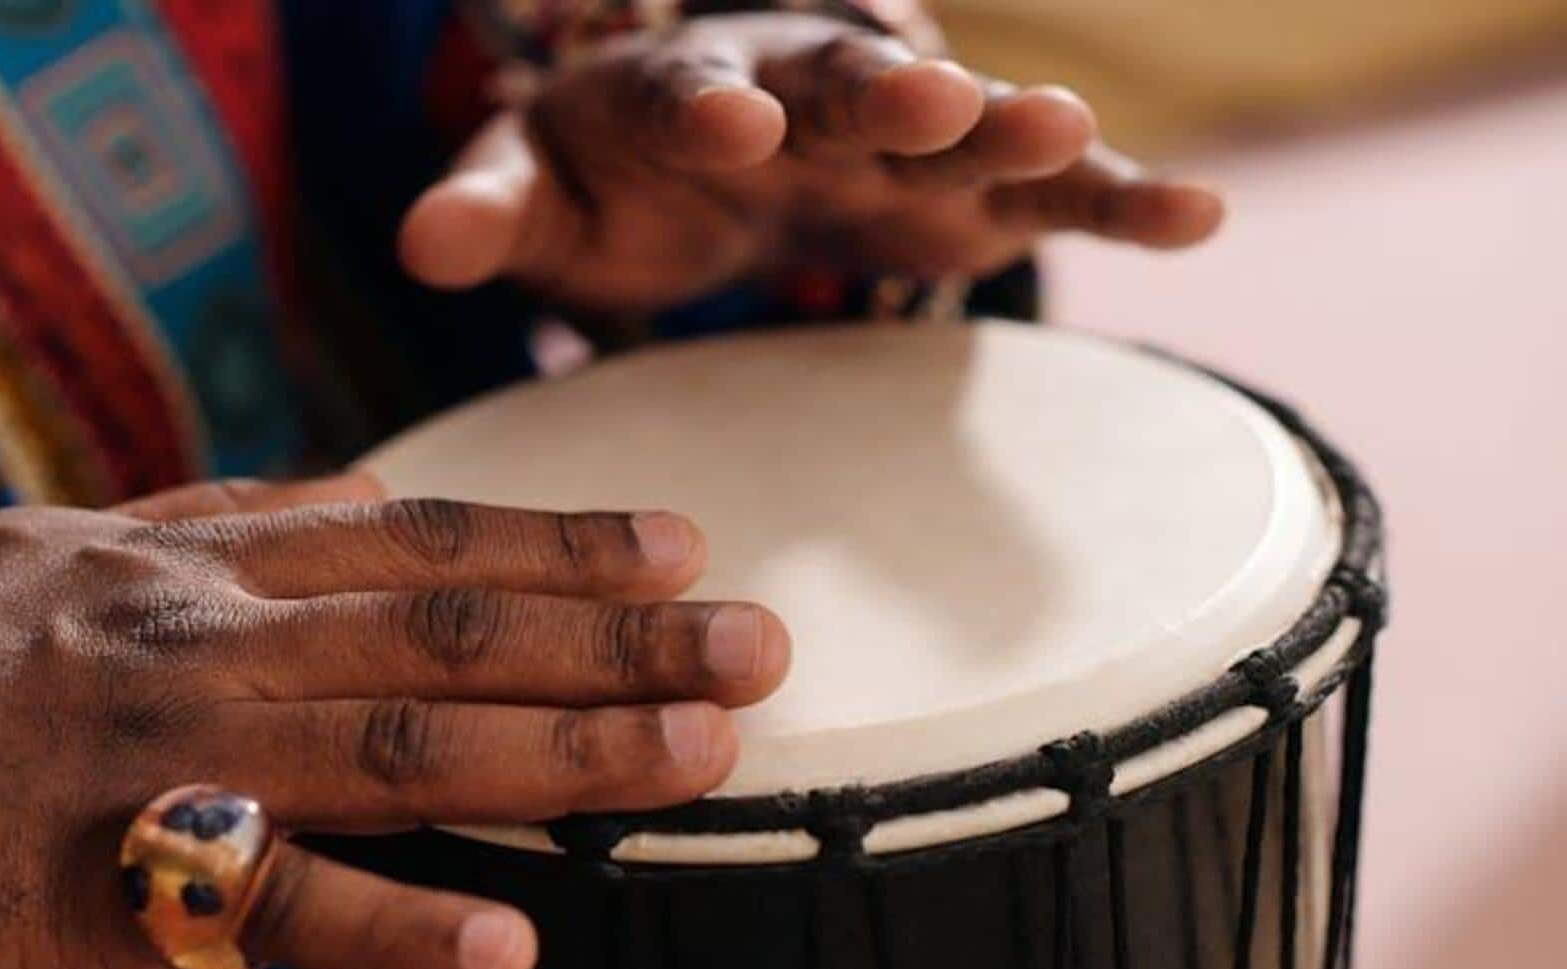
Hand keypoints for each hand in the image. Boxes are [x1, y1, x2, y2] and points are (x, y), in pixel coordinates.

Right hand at [0, 474, 789, 968]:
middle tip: (760, 644)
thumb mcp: (81, 542)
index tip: (679, 543)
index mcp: (201, 559)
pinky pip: (272, 905)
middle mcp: (204, 636)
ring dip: (560, 758)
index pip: (417, 536)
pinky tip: (506, 950)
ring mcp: (165, 755)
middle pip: (444, 633)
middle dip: (614, 641)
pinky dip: (395, 929)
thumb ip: (229, 524)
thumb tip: (364, 500)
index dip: (558, 540)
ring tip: (699, 756)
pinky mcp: (109, 882)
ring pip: (396, 748)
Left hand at [399, 12, 1222, 311]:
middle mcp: (796, 89)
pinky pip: (1043, 185)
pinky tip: (1193, 216)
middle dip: (882, 92)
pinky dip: (1111, 197)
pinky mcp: (961, 183)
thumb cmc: (601, 176)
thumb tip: (419, 243)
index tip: (729, 124)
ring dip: (1011, 127)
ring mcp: (890, 133)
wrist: (699, 154)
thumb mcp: (530, 190)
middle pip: (842, 82)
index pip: (688, 85)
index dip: (706, 103)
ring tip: (1077, 136)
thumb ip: (483, 208)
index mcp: (676, 85)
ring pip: (960, 121)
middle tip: (923, 100)